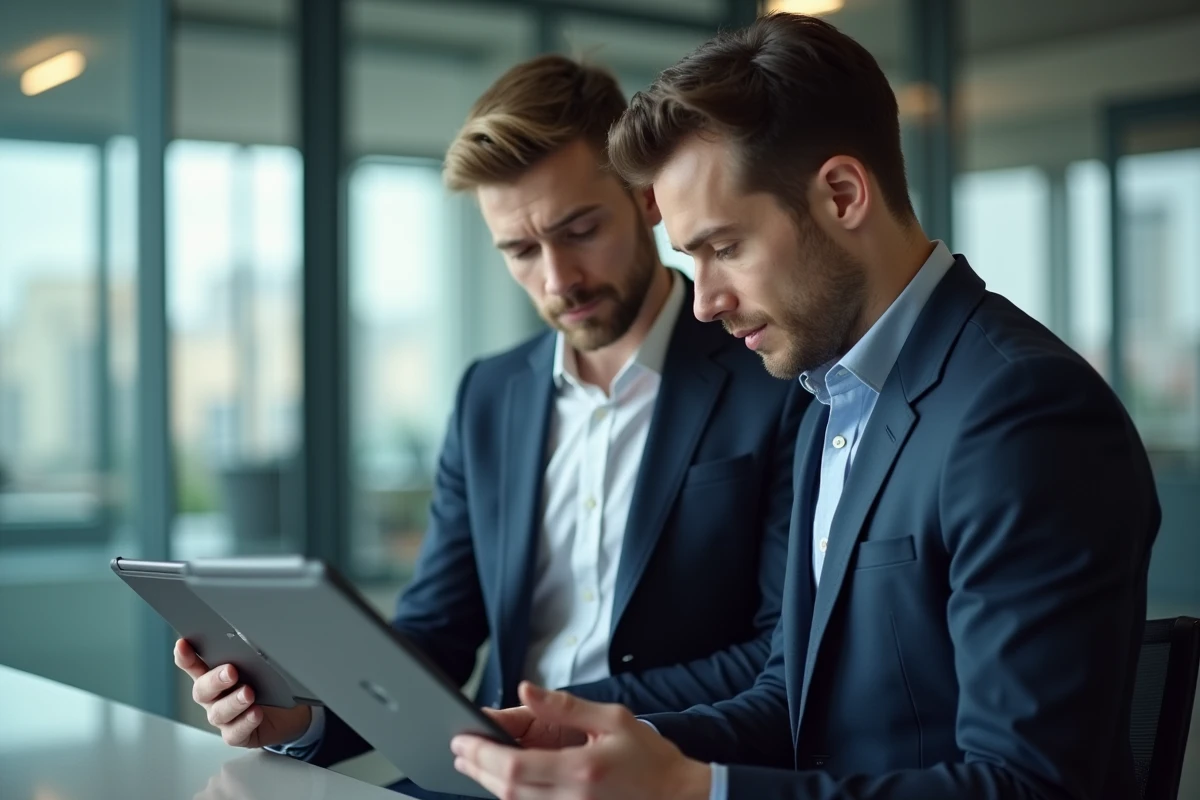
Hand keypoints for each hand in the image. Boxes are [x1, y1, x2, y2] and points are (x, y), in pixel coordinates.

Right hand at [174, 638, 311, 748]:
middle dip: (214, 680)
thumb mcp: (266, 666)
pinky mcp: (238, 735)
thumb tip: (258, 640)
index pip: (194, 665)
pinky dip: (246, 722)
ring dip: (233, 702)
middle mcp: (214, 698)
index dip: (186, 656)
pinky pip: (236, 732)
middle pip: (202, 690)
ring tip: (249, 693)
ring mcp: (224, 718)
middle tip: (231, 671)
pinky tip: (256, 713)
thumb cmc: (274, 684)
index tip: (183, 644)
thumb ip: (255, 656)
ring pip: (218, 712)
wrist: (291, 712)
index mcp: (216, 676)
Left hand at [452, 682, 711, 799]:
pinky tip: (501, 779)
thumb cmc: (648, 757)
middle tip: (459, 749)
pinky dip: (511, 794)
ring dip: (488, 783)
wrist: (677, 796)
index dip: (483, 755)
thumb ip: (565, 706)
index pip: (516, 767)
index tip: (463, 739)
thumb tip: (524, 691)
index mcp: (580, 770)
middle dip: (477, 769)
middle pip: (507, 789)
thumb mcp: (612, 718)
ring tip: (471, 761)